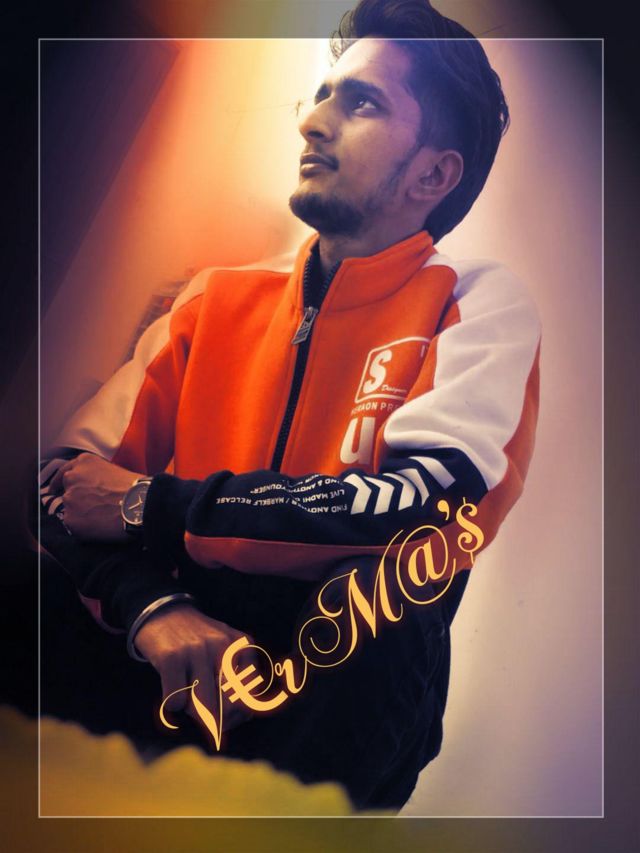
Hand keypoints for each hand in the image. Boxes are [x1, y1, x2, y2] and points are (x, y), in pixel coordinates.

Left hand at [49, 452, 144, 541]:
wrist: (140, 504)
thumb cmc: (134, 488)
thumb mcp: (113, 470)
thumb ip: (95, 476)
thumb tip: (93, 489)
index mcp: (83, 462)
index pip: (64, 472)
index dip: (59, 482)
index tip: (56, 489)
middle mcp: (72, 478)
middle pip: (67, 492)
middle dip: (78, 500)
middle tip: (94, 507)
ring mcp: (70, 499)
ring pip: (71, 510)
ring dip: (83, 513)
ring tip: (103, 517)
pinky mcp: (71, 519)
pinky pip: (75, 525)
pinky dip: (85, 528)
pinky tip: (101, 525)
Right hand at [134, 603, 256, 733]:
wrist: (163, 612)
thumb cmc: (197, 642)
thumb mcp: (226, 650)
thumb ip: (240, 679)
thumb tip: (245, 716)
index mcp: (241, 645)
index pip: (250, 697)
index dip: (237, 716)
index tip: (226, 717)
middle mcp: (222, 645)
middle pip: (227, 707)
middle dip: (216, 720)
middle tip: (206, 716)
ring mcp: (196, 650)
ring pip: (200, 707)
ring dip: (191, 709)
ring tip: (187, 692)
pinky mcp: (171, 657)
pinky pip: (175, 702)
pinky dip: (171, 703)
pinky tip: (171, 685)